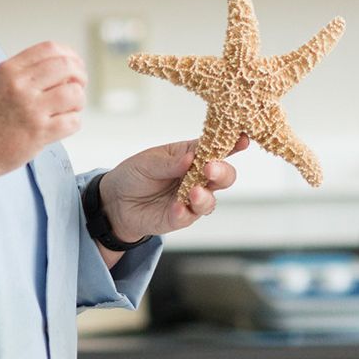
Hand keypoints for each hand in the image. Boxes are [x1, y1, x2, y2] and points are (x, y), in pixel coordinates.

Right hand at [0, 42, 85, 182]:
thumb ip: (24, 74)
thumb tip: (62, 67)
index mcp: (9, 70)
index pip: (50, 48)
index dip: (69, 56)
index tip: (74, 66)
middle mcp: (20, 85)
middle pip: (67, 66)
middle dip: (80, 76)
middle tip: (78, 87)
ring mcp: (30, 109)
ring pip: (74, 94)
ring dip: (78, 101)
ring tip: (69, 110)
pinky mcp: (38, 133)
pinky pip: (73, 121)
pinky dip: (73, 122)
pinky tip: (62, 125)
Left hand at [98, 135, 250, 240]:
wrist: (115, 201)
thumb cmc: (135, 174)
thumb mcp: (148, 162)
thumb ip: (170, 162)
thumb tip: (190, 158)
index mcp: (192, 155)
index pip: (216, 148)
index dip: (232, 144)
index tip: (242, 140)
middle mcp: (197, 178)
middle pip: (223, 176)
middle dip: (221, 173)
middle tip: (210, 169)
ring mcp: (190, 199)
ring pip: (210, 200)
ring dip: (205, 196)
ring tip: (193, 192)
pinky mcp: (180, 218)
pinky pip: (189, 217)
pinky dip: (184, 212)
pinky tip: (178, 207)